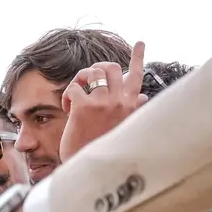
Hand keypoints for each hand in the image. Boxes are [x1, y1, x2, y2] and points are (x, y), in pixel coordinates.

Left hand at [61, 41, 147, 160]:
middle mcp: (118, 101)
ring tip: (76, 94)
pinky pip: (74, 87)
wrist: (89, 168)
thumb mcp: (123, 127)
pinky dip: (68, 93)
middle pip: (110, 67)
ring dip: (81, 79)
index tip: (139, 43)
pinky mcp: (83, 107)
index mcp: (129, 105)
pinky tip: (67, 108)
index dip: (138, 57)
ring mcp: (101, 103)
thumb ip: (132, 109)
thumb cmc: (102, 147)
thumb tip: (143, 97)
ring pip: (92, 71)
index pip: (137, 76)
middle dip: (96, 68)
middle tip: (87, 81)